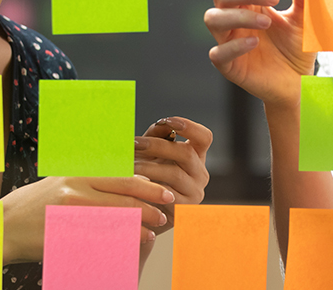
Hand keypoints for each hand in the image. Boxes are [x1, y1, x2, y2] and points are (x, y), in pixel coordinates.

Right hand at [1, 175, 174, 263]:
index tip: (163, 191)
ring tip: (154, 229)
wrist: (2, 225)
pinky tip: (133, 244)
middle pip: (124, 192)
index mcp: (79, 172)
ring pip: (117, 215)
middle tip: (167, 208)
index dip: (147, 184)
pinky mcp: (65, 230)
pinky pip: (100, 236)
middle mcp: (77, 186)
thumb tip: (127, 180)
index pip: (121, 176)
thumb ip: (91, 180)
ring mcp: (70, 209)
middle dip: (150, 201)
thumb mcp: (62, 182)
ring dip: (140, 222)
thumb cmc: (35, 204)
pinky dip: (120, 239)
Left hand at [134, 116, 212, 233]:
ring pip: (174, 174)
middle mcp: (200, 173)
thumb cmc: (150, 178)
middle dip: (158, 145)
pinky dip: (148, 186)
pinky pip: (166, 194)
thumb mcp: (154, 155)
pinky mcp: (183, 208)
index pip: (204, 137)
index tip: (167, 120)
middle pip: (186, 153)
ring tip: (128, 164)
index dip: (189, 126)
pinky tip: (132, 183)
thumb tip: (161, 123)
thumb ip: (158, 137)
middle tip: (134, 143)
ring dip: (148, 166)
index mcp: (197, 156)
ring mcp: (195, 191)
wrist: (148, 213)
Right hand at [204, 0, 316, 108]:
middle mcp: (234, 20)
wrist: (299, 82)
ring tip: (267, 22)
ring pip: (213, 18)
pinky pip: (218, 53)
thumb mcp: (305, 21)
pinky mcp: (229, 66)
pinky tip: (255, 43)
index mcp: (248, 4)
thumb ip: (306, 0)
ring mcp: (229, 42)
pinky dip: (235, 46)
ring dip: (239, 15)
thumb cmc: (297, 47)